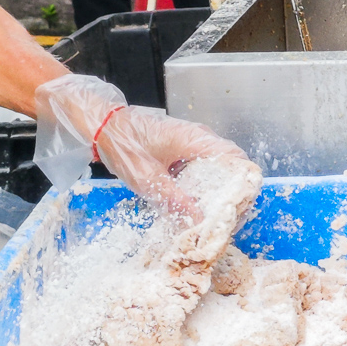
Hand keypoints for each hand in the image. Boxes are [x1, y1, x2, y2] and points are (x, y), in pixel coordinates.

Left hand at [34, 74, 246, 220]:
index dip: (244, 184)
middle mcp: (200, 136)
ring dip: (217, 187)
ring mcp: (192, 139)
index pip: (238, 159)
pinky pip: (202, 164)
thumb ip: (175, 200)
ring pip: (217, 165)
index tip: (238, 207)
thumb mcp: (147, 179)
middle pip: (231, 164)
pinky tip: (193, 201)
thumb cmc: (124, 146)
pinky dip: (203, 181)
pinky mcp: (182, 145)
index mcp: (196, 141)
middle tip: (223, 217)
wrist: (102, 124)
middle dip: (231, 191)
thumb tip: (198, 221)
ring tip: (210, 213)